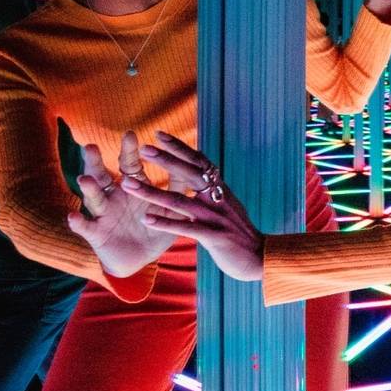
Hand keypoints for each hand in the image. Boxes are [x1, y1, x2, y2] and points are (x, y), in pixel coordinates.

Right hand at [65, 131, 173, 277]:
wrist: (142, 258)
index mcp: (131, 186)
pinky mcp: (95, 233)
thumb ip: (177, 186)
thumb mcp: (168, 207)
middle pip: (102, 174)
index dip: (128, 151)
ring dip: (88, 189)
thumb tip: (193, 163)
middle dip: (95, 161)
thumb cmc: (155, 228)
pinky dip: (78, 222)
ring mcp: (102, 214)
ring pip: (92, 198)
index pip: (128, 164)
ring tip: (85, 179)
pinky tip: (73, 217)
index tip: (130, 134)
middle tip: (91, 146)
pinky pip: (84, 227)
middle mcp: (113, 196)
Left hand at [122, 132, 265, 281]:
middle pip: (189, 174)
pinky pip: (185, 228)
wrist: (262, 256)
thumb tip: (205, 173)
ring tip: (129, 185)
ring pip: (179, 202)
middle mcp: (217, 200)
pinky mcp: (214, 237)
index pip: (199, 162)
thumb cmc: (241, 233)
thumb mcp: (229, 206)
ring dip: (152, 193)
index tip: (159, 134)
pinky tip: (146, 219)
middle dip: (165, 160)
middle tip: (143, 148)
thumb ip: (214, 191)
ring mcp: (215, 218)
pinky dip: (165, 223)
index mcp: (220, 190)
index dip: (180, 147)